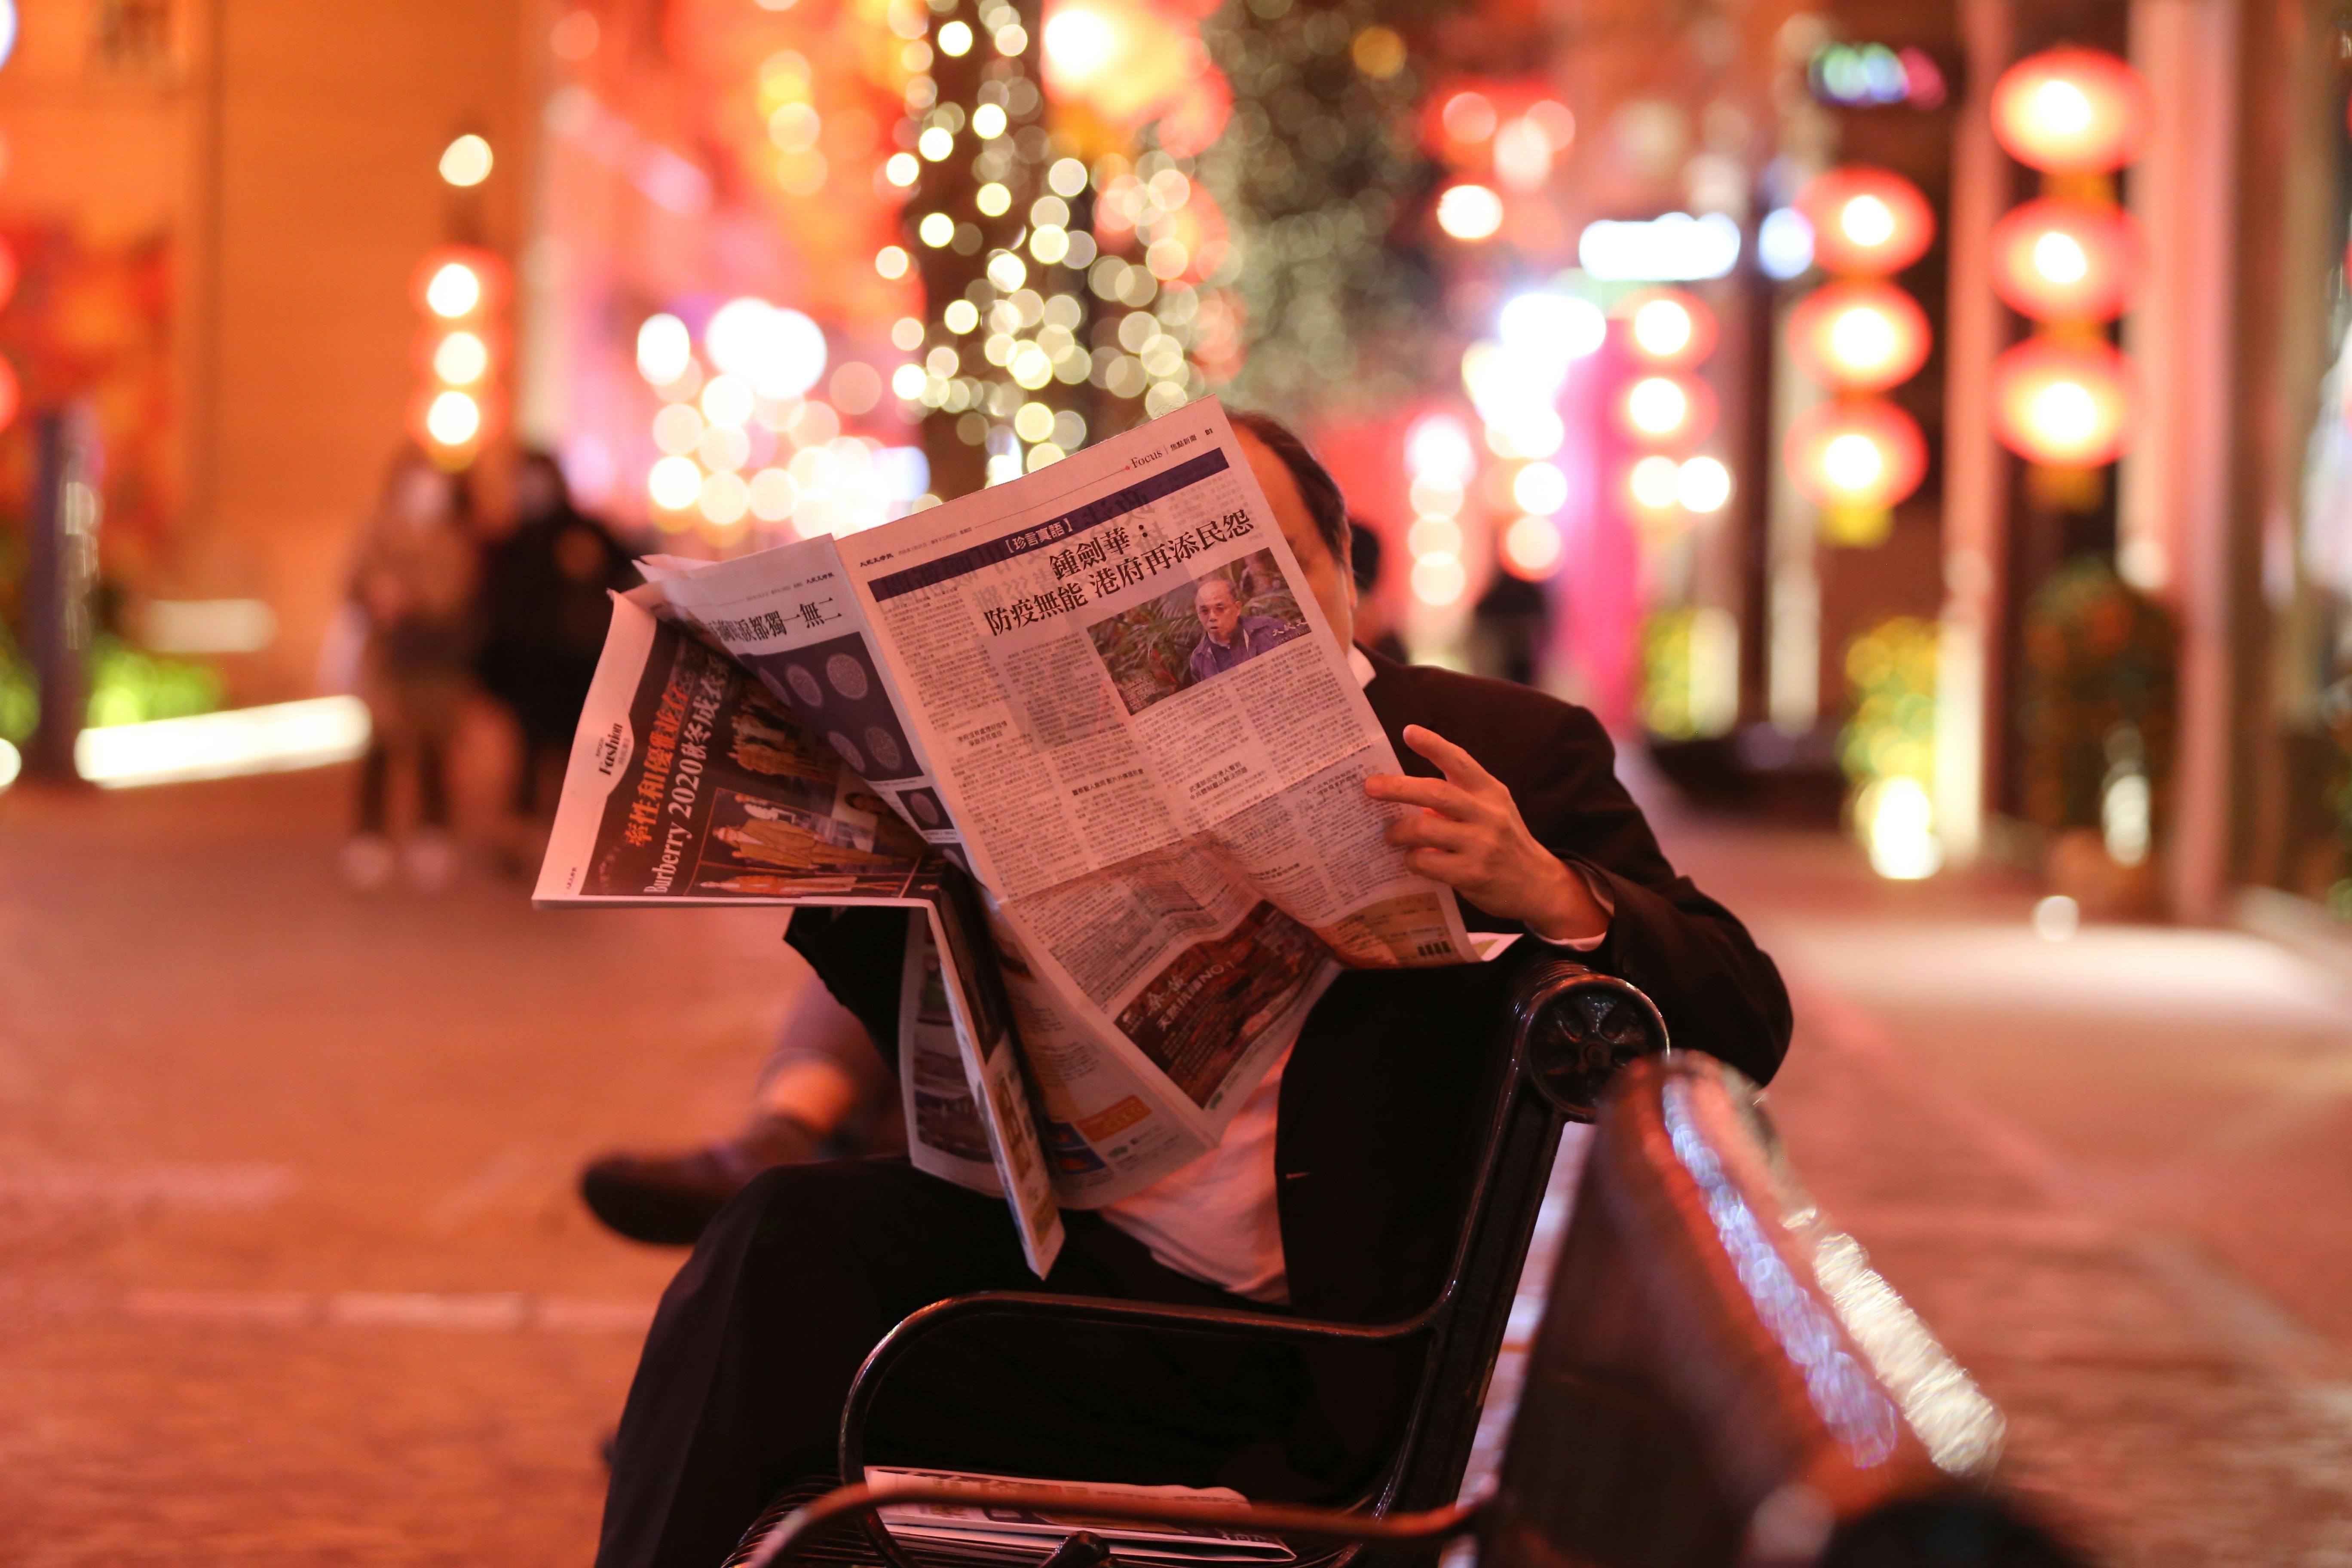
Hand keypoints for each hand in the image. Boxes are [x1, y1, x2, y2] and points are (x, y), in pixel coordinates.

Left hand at [1365, 725, 1608, 942]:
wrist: (1537, 884)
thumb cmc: (1504, 842)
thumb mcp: (1492, 810)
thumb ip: (1458, 797)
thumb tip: (1406, 792)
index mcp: (1491, 792)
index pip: (1460, 761)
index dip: (1433, 745)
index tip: (1408, 732)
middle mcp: (1488, 814)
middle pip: (1435, 793)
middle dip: (1398, 788)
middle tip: (1371, 787)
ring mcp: (1481, 845)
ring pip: (1425, 829)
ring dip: (1399, 831)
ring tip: (1389, 835)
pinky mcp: (1472, 874)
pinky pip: (1428, 862)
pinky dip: (1412, 860)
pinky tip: (1412, 860)